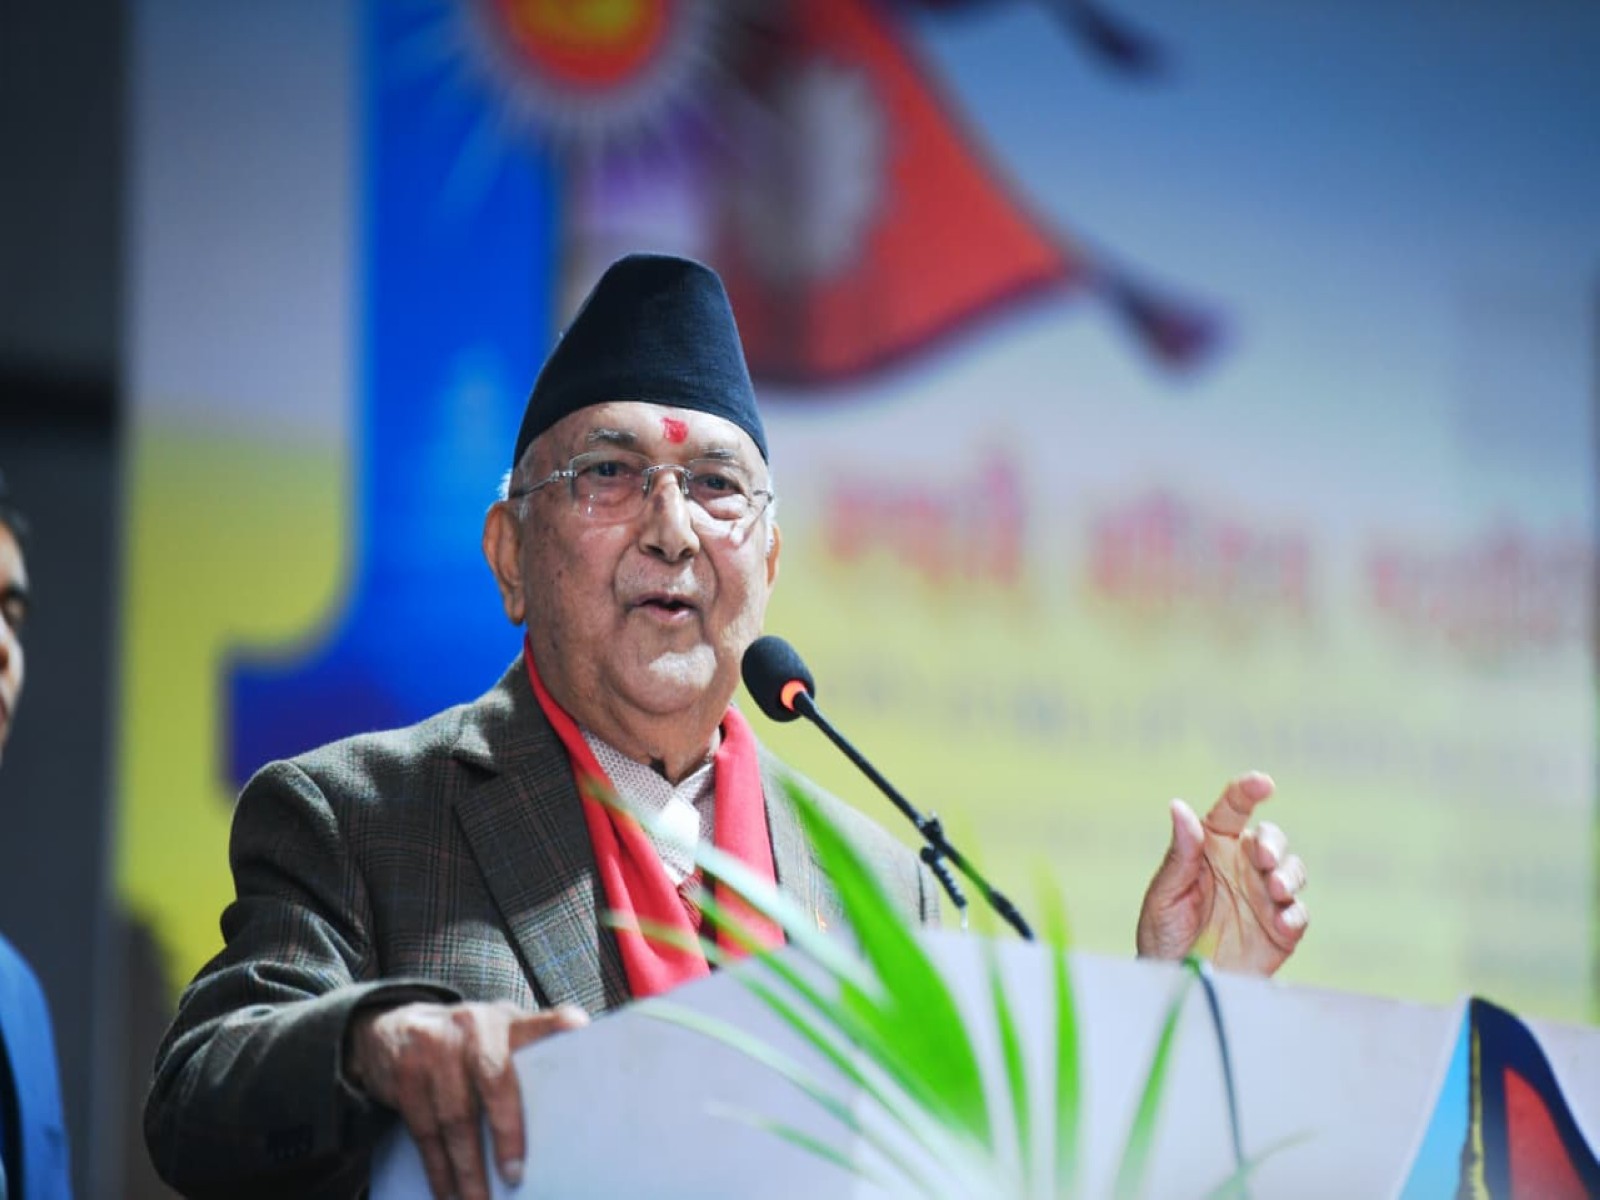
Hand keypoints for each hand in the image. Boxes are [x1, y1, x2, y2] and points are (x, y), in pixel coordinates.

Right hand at [346, 999, 588, 1199]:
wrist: (396, 1030)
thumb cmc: (464, 1043)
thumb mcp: (497, 1034)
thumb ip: (529, 1051)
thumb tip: (573, 1072)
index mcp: (503, 1021)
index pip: (534, 1024)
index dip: (554, 1026)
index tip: (578, 1030)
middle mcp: (471, 1028)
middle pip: (494, 1082)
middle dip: (507, 1133)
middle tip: (515, 1176)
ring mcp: (434, 1049)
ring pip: (455, 1118)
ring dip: (467, 1168)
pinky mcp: (405, 1076)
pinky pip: (424, 1131)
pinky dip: (437, 1167)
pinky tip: (447, 1191)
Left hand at [1134, 771, 1307, 975]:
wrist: (1177, 981)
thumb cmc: (1164, 933)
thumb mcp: (1165, 893)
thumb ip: (1180, 854)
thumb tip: (1180, 807)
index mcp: (1212, 849)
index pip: (1232, 810)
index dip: (1247, 791)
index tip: (1263, 783)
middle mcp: (1243, 866)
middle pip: (1271, 839)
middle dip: (1273, 843)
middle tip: (1262, 858)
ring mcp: (1265, 897)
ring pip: (1292, 871)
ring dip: (1288, 875)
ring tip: (1274, 890)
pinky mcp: (1281, 929)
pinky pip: (1299, 914)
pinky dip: (1294, 914)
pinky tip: (1281, 922)